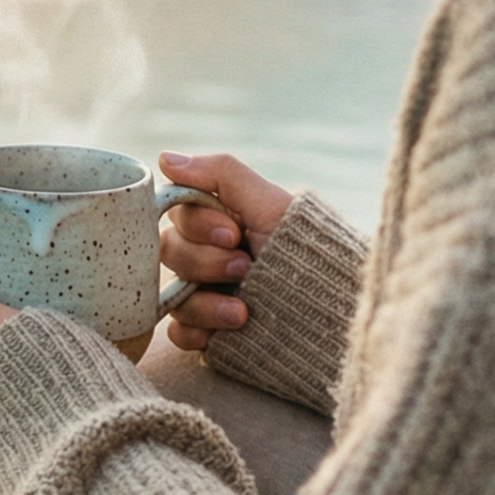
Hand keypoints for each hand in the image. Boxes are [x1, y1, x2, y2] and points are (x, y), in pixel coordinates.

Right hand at [156, 150, 294, 351]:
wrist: (330, 305)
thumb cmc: (304, 247)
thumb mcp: (269, 204)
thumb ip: (220, 174)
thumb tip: (164, 159)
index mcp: (218, 221)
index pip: (177, 214)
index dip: (198, 224)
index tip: (233, 233)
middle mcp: (207, 255)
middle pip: (169, 252)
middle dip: (206, 262)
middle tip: (243, 266)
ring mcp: (206, 294)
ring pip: (172, 294)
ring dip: (204, 303)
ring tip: (242, 311)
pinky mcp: (209, 330)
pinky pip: (178, 332)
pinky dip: (192, 332)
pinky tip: (215, 335)